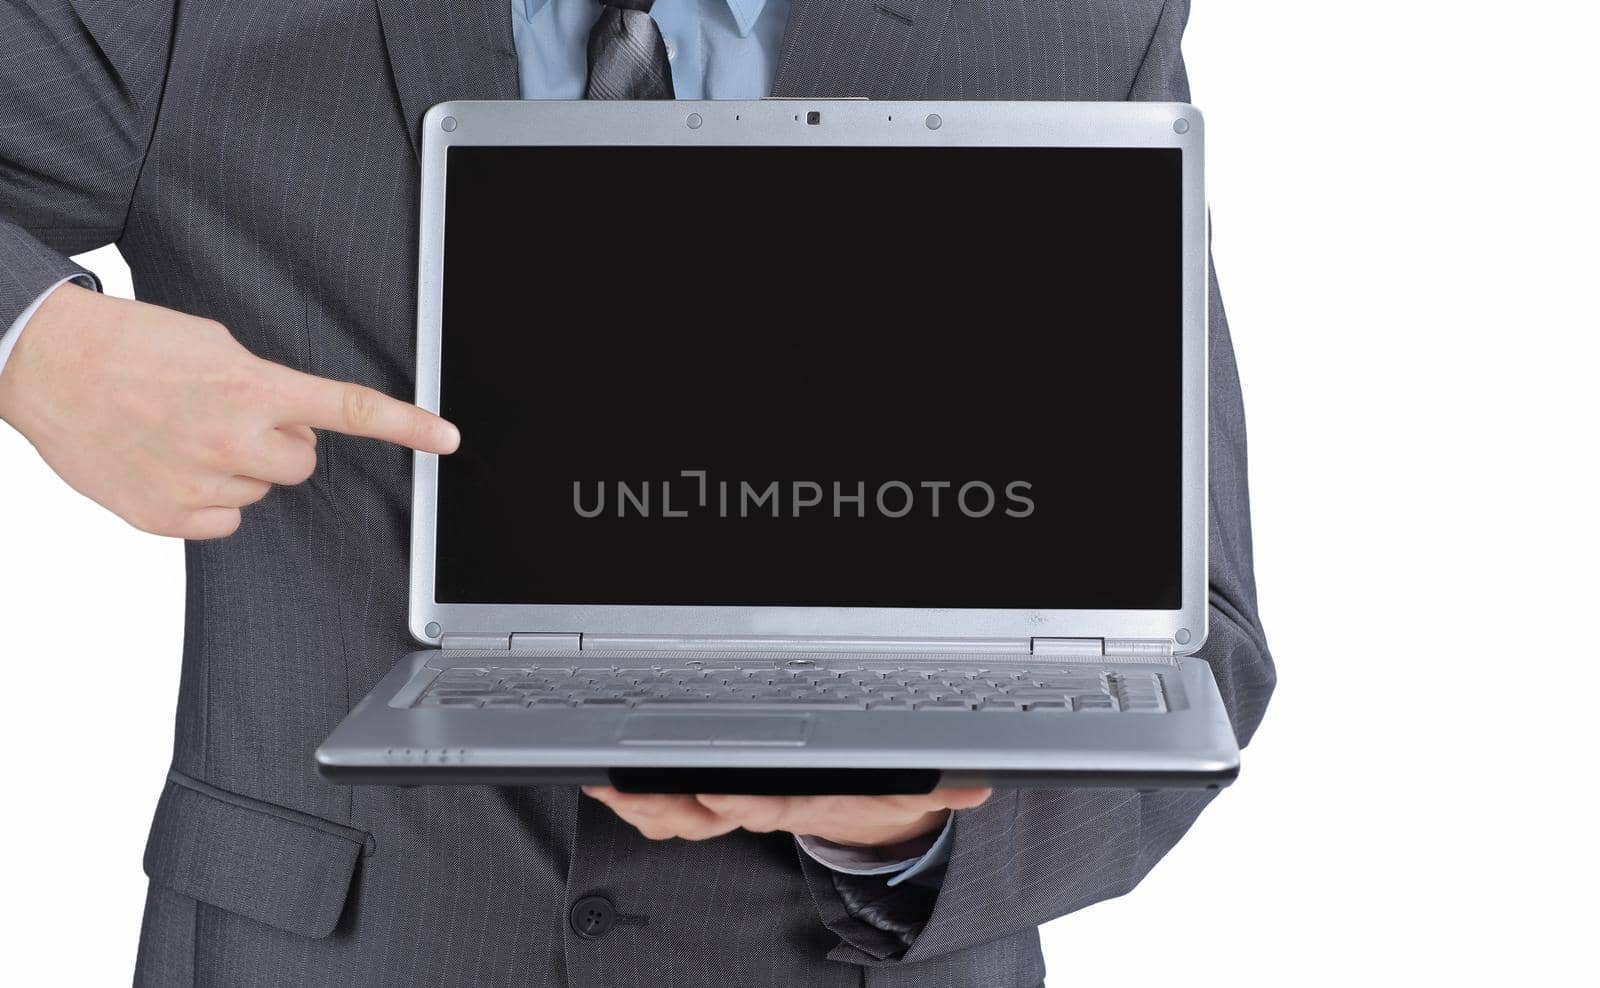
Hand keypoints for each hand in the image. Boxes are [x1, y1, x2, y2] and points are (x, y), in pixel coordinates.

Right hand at [0, 283, 458, 538]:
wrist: (45, 363)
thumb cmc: (127, 345)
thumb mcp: (214, 344)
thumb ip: (264, 385)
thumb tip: (291, 417)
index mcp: (252, 388)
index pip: (347, 410)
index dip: (406, 426)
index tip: (447, 439)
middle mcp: (233, 441)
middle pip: (302, 464)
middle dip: (279, 443)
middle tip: (230, 416)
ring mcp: (199, 483)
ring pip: (259, 492)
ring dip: (237, 469)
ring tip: (184, 433)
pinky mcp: (166, 517)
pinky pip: (223, 521)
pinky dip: (206, 499)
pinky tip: (170, 465)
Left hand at [582, 785, 991, 852]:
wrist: (862, 822)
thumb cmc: (871, 796)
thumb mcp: (908, 792)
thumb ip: (940, 787)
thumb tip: (978, 787)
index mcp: (803, 801)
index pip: (770, 804)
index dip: (740, 802)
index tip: (714, 791)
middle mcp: (762, 808)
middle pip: (708, 814)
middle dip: (665, 805)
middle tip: (631, 792)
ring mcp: (735, 809)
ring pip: (678, 816)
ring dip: (638, 804)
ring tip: (605, 786)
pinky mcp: (715, 803)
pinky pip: (667, 808)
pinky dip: (635, 797)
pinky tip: (606, 782)